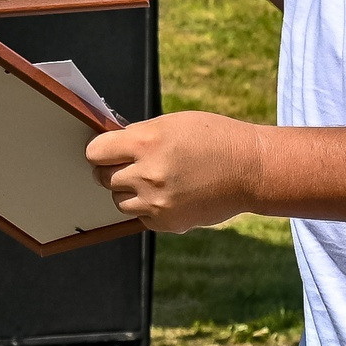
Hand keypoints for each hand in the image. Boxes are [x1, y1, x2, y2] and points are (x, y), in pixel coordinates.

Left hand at [84, 111, 262, 232]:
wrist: (250, 169)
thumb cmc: (213, 139)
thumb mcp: (173, 123)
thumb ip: (139, 135)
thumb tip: (112, 145)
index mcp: (145, 142)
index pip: (95, 152)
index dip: (100, 151)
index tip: (106, 151)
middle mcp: (147, 173)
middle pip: (104, 177)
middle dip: (112, 170)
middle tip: (129, 165)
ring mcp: (156, 201)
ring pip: (118, 201)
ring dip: (128, 191)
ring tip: (152, 180)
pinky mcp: (167, 222)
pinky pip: (140, 217)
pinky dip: (147, 208)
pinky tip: (167, 195)